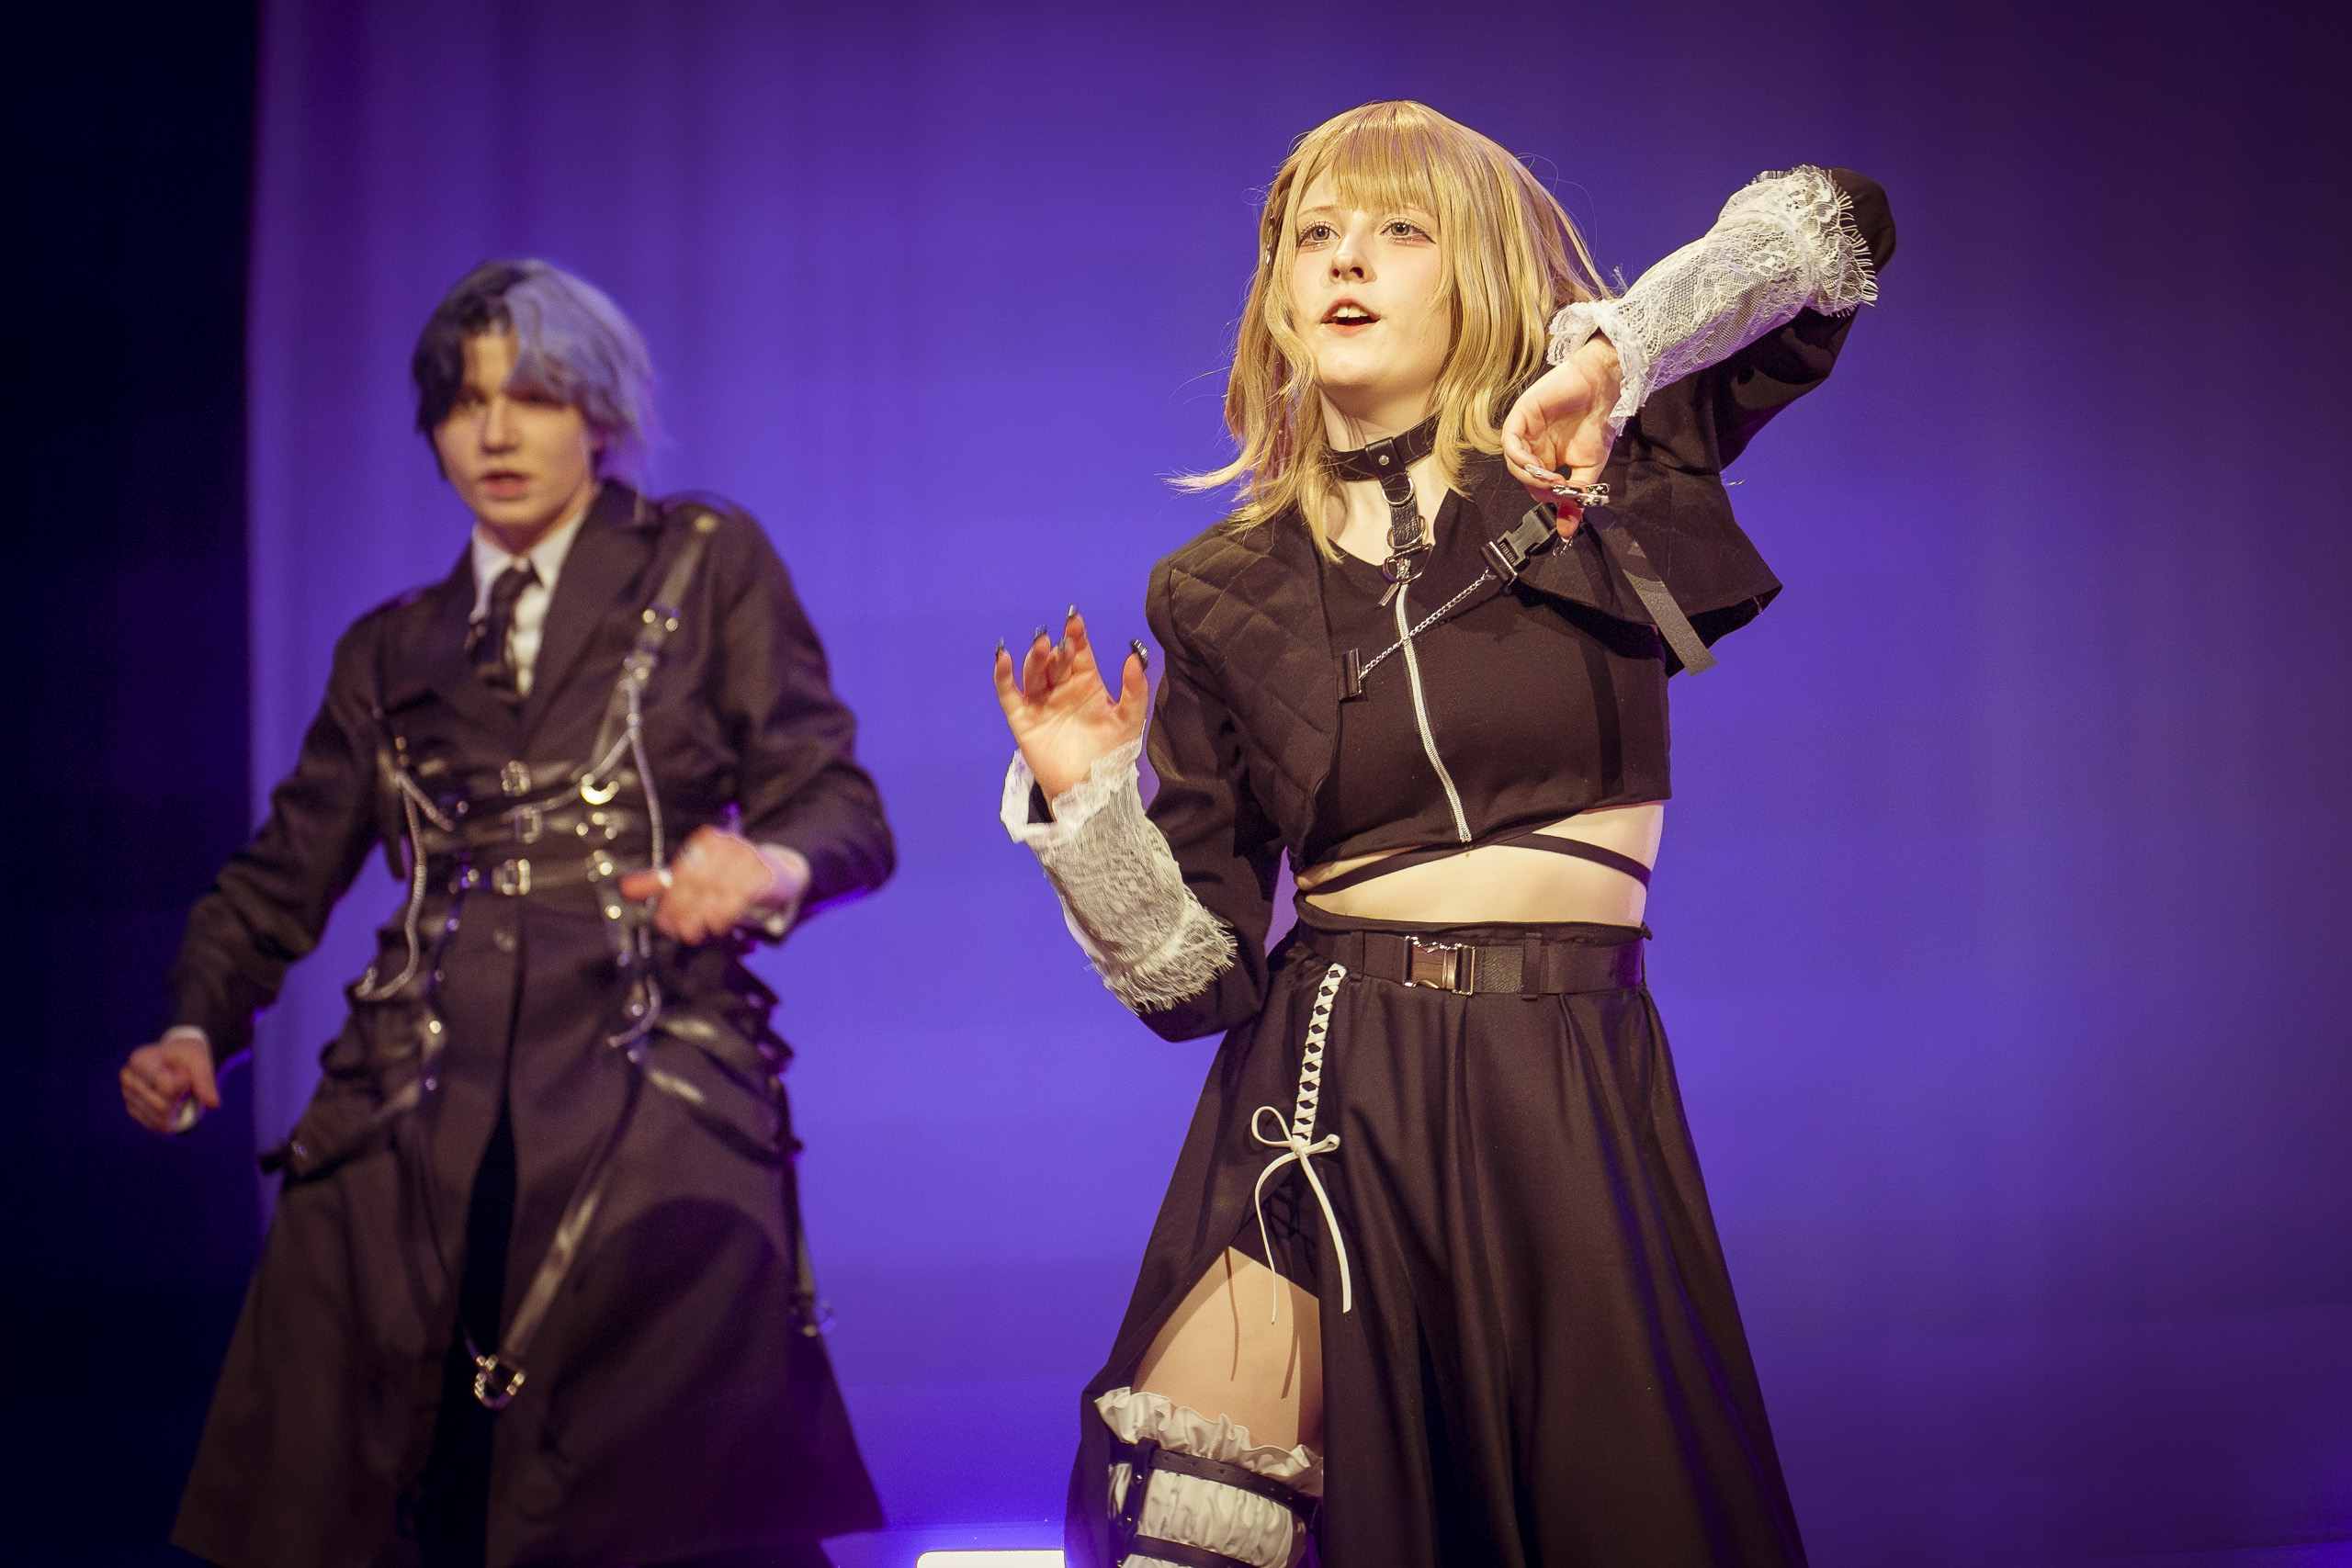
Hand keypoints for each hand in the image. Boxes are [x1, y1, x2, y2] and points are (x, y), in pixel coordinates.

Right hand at [121, 1030, 219, 1133]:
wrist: (174, 1059)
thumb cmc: (187, 1057)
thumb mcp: (199, 1060)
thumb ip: (205, 1080)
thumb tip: (213, 1104)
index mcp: (140, 1059)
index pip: (166, 1086)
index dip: (185, 1084)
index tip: (187, 1074)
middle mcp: (128, 1077)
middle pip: (161, 1104)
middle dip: (181, 1100)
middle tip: (185, 1088)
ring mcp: (127, 1094)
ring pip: (157, 1117)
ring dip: (176, 1112)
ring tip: (179, 1095)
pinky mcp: (132, 1108)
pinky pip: (151, 1123)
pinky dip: (168, 1121)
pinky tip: (175, 1111)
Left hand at [618, 826, 806, 944]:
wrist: (777, 872)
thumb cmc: (732, 874)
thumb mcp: (696, 875)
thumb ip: (663, 882)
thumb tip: (626, 888)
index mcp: (707, 841)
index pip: (682, 872)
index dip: (670, 900)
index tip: (664, 922)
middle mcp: (728, 845)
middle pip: (698, 882)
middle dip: (686, 911)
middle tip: (680, 932)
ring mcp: (749, 857)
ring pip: (718, 891)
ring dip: (704, 916)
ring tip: (697, 932)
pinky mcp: (766, 874)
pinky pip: (741, 896)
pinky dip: (726, 913)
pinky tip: (719, 924)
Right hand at [992, 608, 1148, 799]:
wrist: (1091, 790)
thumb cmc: (1112, 754)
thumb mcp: (1130, 720)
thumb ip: (1135, 690)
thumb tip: (1134, 657)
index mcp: (1086, 683)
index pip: (1079, 652)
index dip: (1076, 636)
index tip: (1075, 621)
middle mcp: (1061, 688)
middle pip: (1055, 660)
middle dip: (1056, 649)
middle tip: (1060, 642)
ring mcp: (1041, 703)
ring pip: (1033, 672)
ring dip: (1035, 658)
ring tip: (1042, 646)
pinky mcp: (1023, 720)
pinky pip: (1009, 694)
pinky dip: (1003, 676)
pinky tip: (1004, 658)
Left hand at [1501, 335, 1624, 527]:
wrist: (1605, 388)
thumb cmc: (1599, 422)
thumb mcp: (1589, 470)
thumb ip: (1575, 498)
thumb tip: (1568, 531)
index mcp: (1547, 458)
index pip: (1535, 486)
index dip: (1548, 497)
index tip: (1565, 500)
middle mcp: (1533, 446)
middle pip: (1522, 476)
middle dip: (1538, 488)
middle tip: (1558, 488)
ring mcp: (1525, 430)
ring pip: (1513, 462)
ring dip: (1529, 476)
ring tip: (1550, 478)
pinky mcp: (1520, 415)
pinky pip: (1509, 442)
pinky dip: (1519, 457)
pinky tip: (1537, 465)